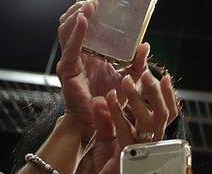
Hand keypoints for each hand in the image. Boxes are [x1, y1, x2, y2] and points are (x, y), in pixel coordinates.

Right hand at [56, 2, 150, 135]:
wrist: (100, 124)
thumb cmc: (112, 102)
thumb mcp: (129, 79)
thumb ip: (137, 63)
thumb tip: (145, 45)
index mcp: (89, 54)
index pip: (84, 26)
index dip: (88, 11)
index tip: (100, 0)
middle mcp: (77, 54)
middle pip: (71, 23)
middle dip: (80, 8)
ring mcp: (70, 61)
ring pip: (66, 30)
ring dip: (77, 14)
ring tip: (88, 4)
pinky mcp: (68, 70)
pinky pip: (70, 47)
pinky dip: (76, 32)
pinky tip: (83, 20)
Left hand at [90, 69, 179, 173]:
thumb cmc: (111, 164)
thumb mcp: (108, 136)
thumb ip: (106, 118)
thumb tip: (102, 97)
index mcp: (151, 135)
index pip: (167, 113)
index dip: (169, 95)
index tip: (164, 75)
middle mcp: (152, 142)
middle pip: (162, 114)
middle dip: (155, 92)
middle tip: (144, 73)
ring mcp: (142, 149)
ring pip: (148, 121)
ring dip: (137, 99)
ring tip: (125, 80)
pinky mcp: (129, 156)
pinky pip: (125, 131)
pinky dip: (118, 113)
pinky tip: (110, 98)